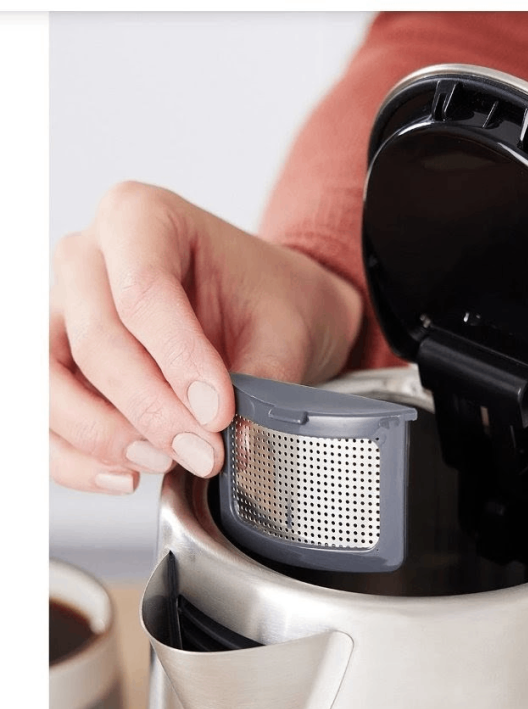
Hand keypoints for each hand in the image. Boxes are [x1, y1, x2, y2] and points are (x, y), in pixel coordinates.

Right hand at [50, 181, 362, 492]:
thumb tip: (240, 440)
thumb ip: (262, 379)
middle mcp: (87, 258)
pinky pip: (47, 421)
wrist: (265, 309)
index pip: (142, 291)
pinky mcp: (58, 368)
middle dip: (150, 409)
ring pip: (51, 383)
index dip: (178, 361)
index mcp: (139, 216)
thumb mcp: (283, 327)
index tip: (218, 411)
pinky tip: (126, 476)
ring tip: (166, 461)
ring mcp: (62, 314)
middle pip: (94, 340)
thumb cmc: (266, 299)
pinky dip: (78, 459)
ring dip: (106, 436)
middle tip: (203, 451)